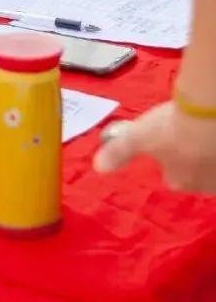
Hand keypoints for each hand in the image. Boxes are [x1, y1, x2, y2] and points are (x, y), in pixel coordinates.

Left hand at [94, 102, 215, 192]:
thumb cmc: (172, 130)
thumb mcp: (138, 137)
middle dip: (195, 158)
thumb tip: (98, 168)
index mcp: (181, 181)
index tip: (168, 141)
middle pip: (198, 174)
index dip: (170, 159)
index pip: (174, 177)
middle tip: (190, 133)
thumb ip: (119, 152)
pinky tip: (214, 129)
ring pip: (214, 165)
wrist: (211, 116)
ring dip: (210, 153)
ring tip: (205, 130)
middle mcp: (207, 185)